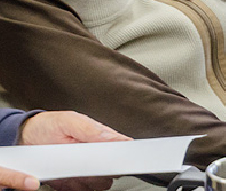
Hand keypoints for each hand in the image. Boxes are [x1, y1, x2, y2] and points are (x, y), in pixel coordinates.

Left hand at [5, 112, 127, 190]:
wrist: (25, 138)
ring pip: (98, 184)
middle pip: (111, 171)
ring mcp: (83, 171)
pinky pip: (80, 190)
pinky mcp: (71, 183)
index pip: (120, 151)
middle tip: (86, 163)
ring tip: (71, 168)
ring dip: (87, 180)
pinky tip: (63, 177)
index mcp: (100, 139)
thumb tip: (117, 138)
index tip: (114, 159)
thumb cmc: (48, 126)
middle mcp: (95, 157)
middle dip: (101, 171)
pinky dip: (73, 187)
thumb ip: (92, 129)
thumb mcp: (70, 121)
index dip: (121, 157)